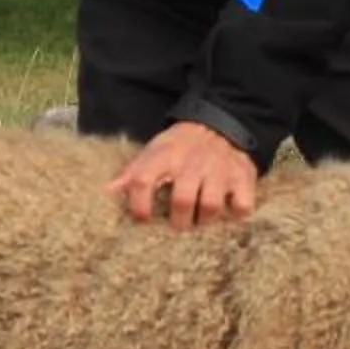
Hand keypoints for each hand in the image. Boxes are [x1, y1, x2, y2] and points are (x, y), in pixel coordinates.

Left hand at [109, 121, 258, 228]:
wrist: (221, 124)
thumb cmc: (181, 145)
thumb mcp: (154, 151)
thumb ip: (132, 173)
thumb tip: (107, 193)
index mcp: (165, 155)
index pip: (143, 180)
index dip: (138, 205)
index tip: (143, 218)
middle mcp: (192, 162)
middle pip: (182, 200)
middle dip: (178, 221)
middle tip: (178, 225)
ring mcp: (219, 170)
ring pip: (211, 207)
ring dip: (204, 220)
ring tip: (200, 220)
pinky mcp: (242, 177)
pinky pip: (241, 206)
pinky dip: (235, 213)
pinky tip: (227, 211)